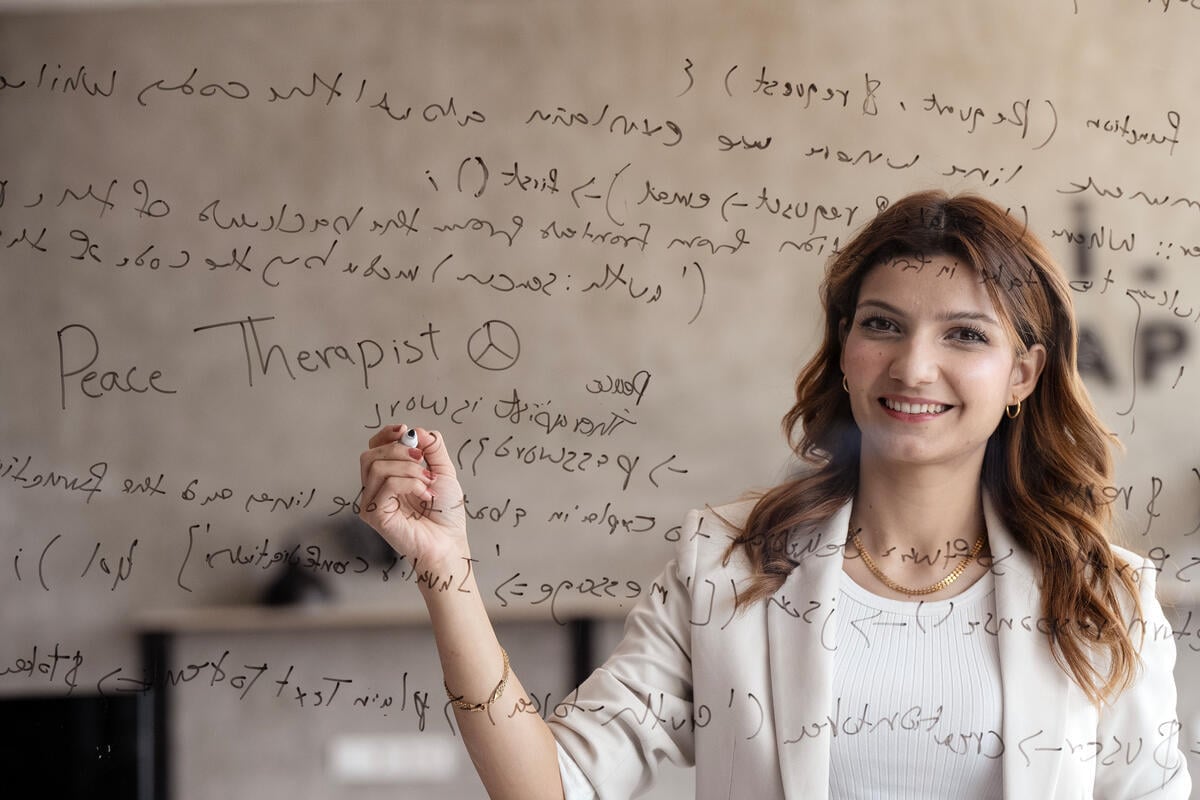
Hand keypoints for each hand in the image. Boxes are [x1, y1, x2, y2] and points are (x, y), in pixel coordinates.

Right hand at [358, 424, 468, 571]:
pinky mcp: (375, 515)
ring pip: (376, 467)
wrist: (449, 542)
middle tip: (422, 460)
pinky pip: (386, 485)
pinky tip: (425, 494)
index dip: (386, 435)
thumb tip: (415, 431)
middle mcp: (375, 490)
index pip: (374, 448)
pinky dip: (410, 483)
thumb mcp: (443, 471)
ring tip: (427, 481)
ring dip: (408, 468)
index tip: (405, 431)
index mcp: (388, 478)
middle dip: (398, 449)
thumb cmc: (445, 513)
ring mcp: (372, 503)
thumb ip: (432, 448)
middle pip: (370, 454)